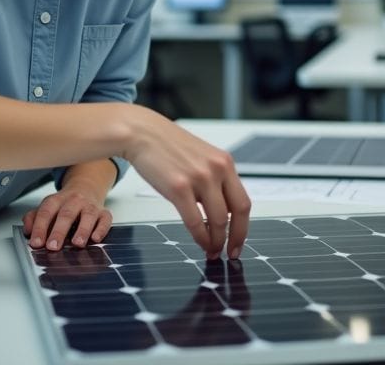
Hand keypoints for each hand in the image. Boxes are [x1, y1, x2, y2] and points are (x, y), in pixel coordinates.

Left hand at [22, 161, 114, 249]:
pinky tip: (95, 238)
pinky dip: (101, 229)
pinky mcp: (104, 213)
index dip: (40, 227)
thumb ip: (34, 218)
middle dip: (59, 231)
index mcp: (57, 200)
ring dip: (82, 230)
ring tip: (77, 243)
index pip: (46, 212)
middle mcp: (74, 201)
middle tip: (52, 246)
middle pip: (66, 214)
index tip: (36, 243)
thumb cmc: (65, 204)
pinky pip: (105, 220)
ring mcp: (90, 206)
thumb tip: (28, 231)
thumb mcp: (47, 207)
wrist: (87, 187)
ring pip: (88, 216)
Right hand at [122, 108, 250, 259]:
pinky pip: (195, 221)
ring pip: (218, 220)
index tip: (238, 241)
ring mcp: (199, 178)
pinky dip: (199, 237)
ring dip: (216, 241)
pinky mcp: (179, 187)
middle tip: (229, 252)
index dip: (244, 227)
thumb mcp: (201, 158)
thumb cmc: (167, 146)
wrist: (141, 132)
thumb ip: (214, 180)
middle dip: (235, 238)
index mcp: (225, 162)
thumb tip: (221, 213)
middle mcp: (217, 169)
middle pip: (238, 213)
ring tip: (211, 250)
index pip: (243, 202)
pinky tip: (199, 242)